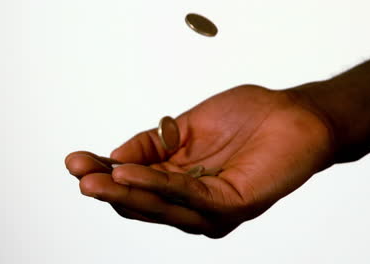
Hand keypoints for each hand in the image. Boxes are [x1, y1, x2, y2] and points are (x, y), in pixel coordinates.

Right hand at [65, 84, 333, 237]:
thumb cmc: (248, 119)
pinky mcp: (231, 207)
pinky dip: (156, 186)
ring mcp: (212, 211)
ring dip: (124, 194)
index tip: (75, 161)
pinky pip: (187, 198)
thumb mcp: (185, 127)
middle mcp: (194, 204)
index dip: (105, 175)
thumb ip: (151, 145)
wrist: (294, 114)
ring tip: (92, 180)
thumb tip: (112, 157)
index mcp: (181, 184)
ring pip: (160, 207)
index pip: (136, 185)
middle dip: (107, 189)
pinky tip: (128, 175)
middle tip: (77, 175)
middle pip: (142, 204)